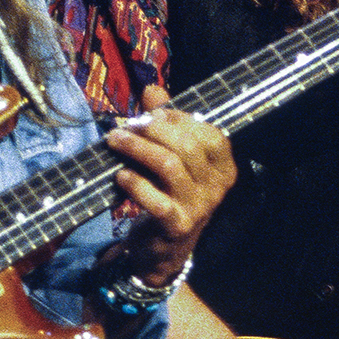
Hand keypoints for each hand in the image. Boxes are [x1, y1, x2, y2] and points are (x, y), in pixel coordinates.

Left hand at [102, 84, 235, 286]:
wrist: (164, 249)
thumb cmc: (170, 195)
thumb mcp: (173, 159)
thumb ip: (166, 124)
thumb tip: (152, 90)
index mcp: (223, 168)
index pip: (210, 134)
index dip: (180, 119)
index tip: (153, 114)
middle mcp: (217, 187)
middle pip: (187, 146)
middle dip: (152, 130)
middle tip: (126, 127)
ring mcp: (198, 208)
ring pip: (169, 166)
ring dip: (137, 149)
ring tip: (115, 141)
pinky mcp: (176, 225)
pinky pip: (154, 198)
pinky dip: (134, 183)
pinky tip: (120, 175)